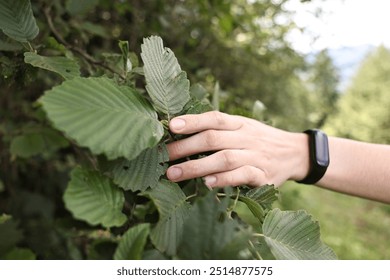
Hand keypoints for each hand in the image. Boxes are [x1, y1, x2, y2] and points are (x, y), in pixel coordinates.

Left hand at [166, 111, 309, 187]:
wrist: (295, 153)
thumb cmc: (259, 140)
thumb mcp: (244, 127)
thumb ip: (220, 129)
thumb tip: (182, 131)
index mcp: (240, 123)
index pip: (215, 118)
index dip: (193, 120)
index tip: (172, 125)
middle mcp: (247, 137)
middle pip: (214, 139)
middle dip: (186, 147)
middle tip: (164, 156)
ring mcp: (256, 156)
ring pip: (225, 158)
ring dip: (197, 166)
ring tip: (174, 174)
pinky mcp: (263, 176)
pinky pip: (242, 176)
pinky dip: (223, 179)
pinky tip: (206, 184)